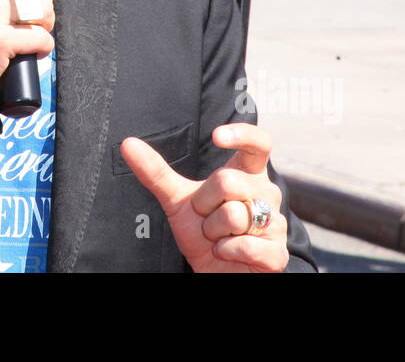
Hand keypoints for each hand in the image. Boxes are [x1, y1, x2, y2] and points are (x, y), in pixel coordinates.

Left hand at [120, 123, 288, 271]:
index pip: (258, 144)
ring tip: (218, 237)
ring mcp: (275, 223)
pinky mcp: (277, 253)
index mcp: (248, 175)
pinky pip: (247, 244)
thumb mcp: (176, 200)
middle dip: (205, 204)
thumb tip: (127, 144)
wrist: (216, 270)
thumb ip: (155, 171)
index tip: (217, 136)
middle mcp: (267, 193)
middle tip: (206, 218)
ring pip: (235, 215)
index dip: (242, 134)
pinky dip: (227, 251)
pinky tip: (227, 253)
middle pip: (229, 181)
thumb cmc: (202, 232)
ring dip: (214, 232)